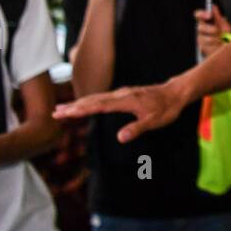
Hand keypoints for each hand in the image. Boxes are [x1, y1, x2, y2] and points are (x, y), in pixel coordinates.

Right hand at [54, 79, 186, 142]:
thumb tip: (120, 138)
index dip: (81, 110)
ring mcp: (121, 93)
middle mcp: (120, 95)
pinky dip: (88, 101)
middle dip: (73, 106)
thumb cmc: (167, 108)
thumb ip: (137, 128)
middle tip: (55, 112)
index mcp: (125, 101)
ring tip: (62, 108)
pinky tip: (83, 105)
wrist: (175, 93)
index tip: (66, 113)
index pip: (98, 106)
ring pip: (95, 98)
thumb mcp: (155, 121)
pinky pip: (101, 98)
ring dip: (78, 103)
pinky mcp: (123, 94)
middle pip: (92, 100)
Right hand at [195, 4, 230, 57]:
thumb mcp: (223, 24)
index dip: (201, 14)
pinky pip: (208, 47)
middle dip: (210, 29)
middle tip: (218, 30)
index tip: (209, 15)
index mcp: (205, 21)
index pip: (198, 15)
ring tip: (223, 40)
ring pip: (205, 39)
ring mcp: (201, 39)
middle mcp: (201, 30)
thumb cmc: (224, 33)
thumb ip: (217, 16)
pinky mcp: (203, 48)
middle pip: (200, 27)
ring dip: (216, 39)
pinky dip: (216, 46)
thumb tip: (212, 6)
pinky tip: (220, 45)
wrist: (227, 45)